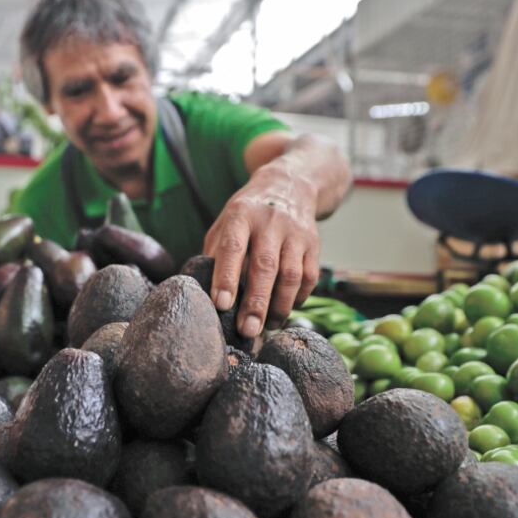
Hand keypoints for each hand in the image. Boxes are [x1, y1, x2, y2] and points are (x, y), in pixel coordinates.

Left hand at [203, 165, 319, 337]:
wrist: (289, 186)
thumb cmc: (247, 215)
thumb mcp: (225, 224)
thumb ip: (215, 254)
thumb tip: (203, 293)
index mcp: (241, 215)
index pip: (232, 247)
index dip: (226, 277)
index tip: (221, 305)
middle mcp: (270, 222)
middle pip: (265, 266)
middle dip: (256, 303)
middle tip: (247, 331)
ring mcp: (296, 233)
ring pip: (291, 276)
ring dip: (278, 307)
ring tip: (265, 327)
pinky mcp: (314, 245)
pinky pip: (309, 278)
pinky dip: (297, 299)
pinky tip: (283, 311)